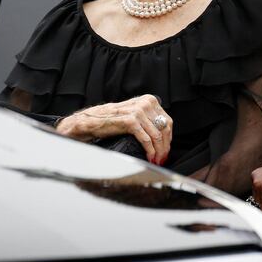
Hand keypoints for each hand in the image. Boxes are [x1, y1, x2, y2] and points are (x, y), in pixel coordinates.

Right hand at [56, 95, 172, 164]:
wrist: (93, 121)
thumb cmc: (113, 119)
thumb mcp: (135, 114)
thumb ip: (149, 119)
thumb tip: (164, 135)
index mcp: (149, 100)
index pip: (167, 121)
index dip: (168, 138)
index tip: (166, 149)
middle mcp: (145, 103)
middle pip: (163, 129)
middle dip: (164, 146)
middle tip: (162, 158)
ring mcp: (138, 111)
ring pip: (156, 136)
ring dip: (158, 151)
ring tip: (156, 160)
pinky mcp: (131, 121)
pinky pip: (146, 139)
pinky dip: (150, 151)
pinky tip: (149, 157)